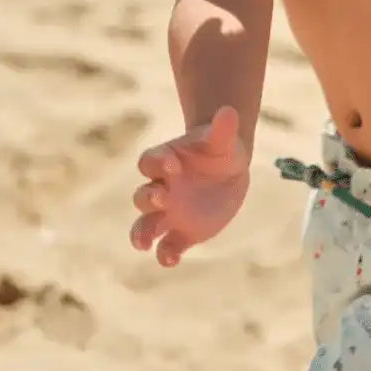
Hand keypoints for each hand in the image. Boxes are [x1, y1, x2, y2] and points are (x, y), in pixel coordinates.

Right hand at [130, 105, 249, 267]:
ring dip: (142, 234)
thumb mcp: (223, 139)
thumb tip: (228, 110)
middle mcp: (160, 188)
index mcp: (166, 160)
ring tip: (144, 243)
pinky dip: (165, 254)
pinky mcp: (181, 233)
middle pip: (142, 196)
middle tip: (162, 198)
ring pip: (145, 225)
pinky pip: (167, 246)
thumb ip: (223, 128)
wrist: (228, 170)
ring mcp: (168, 213)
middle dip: (148, 199)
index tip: (172, 165)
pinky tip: (170, 260)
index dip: (157, 163)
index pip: (150, 161)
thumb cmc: (219, 149)